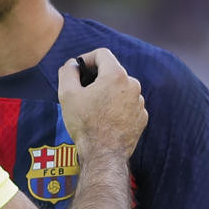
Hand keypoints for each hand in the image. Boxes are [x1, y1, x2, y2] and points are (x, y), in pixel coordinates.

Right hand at [57, 48, 145, 162]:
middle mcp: (132, 85)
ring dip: (107, 94)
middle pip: (112, 71)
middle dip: (96, 78)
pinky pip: (127, 105)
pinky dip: (116, 107)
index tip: (78, 70)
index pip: (102, 54)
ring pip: (120, 89)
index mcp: (116, 75)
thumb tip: (72, 64)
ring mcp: (139, 102)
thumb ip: (68, 72)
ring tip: (93, 110)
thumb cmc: (85, 124)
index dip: (86, 58)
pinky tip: (104, 120)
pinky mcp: (142, 117)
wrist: (103, 154)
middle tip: (82, 93)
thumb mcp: (67, 94)